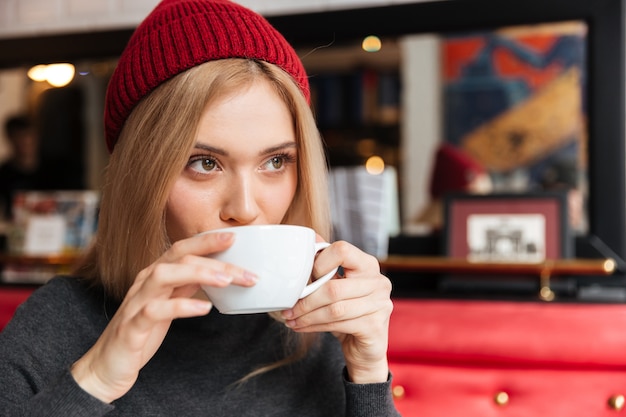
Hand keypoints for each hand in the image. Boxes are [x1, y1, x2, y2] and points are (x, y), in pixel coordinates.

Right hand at [70, 232, 256, 402]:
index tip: (234, 236)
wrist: (107, 367)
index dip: (206, 240)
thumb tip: (217, 272)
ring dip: (198, 274)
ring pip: (164, 275)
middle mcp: (144, 283)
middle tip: (245, 271)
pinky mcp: (132, 327)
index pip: (182, 248)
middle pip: (179, 258)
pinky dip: (182, 306)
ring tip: (226, 281)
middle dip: (214, 260)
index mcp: (154, 276)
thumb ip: (187, 286)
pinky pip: (155, 310)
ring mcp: (136, 303)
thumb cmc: (140, 333)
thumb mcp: (168, 304)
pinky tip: (204, 308)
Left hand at [281, 240, 392, 383]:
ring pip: (334, 309)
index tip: (305, 278)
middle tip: (287, 309)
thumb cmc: (347, 312)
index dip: (319, 263)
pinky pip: (339, 324)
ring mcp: (381, 304)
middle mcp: (379, 281)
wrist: (364, 347)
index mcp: (368, 264)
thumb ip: (326, 265)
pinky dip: (315, 326)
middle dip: (305, 301)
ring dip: (307, 316)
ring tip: (291, 319)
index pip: (342, 250)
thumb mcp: (336, 285)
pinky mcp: (375, 326)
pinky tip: (302, 327)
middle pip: (333, 287)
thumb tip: (310, 237)